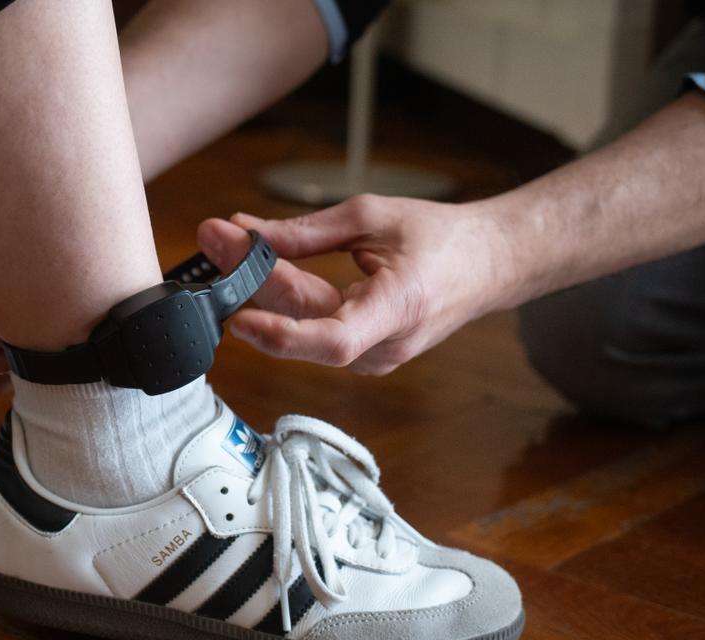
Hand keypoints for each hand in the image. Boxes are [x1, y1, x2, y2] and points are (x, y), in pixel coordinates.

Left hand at [197, 195, 516, 374]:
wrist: (489, 263)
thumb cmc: (442, 239)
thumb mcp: (373, 217)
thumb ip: (307, 232)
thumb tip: (249, 233)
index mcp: (398, 310)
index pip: (330, 340)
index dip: (278, 332)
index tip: (235, 308)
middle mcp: (384, 346)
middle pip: (301, 325)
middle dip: (251, 280)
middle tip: (214, 236)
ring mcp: (372, 357)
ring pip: (301, 327)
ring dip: (259, 289)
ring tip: (223, 244)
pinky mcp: (361, 353)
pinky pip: (312, 327)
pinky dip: (282, 298)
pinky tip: (253, 267)